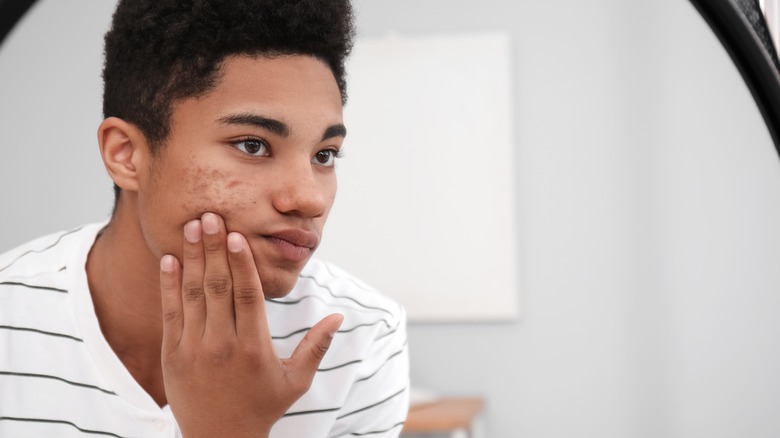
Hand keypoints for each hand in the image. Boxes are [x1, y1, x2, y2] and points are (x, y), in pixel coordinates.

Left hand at [159, 212, 342, 437]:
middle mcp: (222, 346)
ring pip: (193, 294)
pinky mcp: (172, 355)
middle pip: (217, 288)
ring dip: (191, 257)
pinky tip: (170, 259)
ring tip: (191, 226)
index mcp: (254, 349)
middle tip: (210, 215)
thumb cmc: (263, 407)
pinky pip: (170, 313)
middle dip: (214, 248)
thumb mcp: (297, 380)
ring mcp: (193, 350)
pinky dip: (169, 284)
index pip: (247, 297)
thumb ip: (317, 346)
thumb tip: (339, 316)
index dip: (241, 264)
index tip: (237, 235)